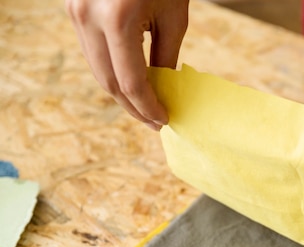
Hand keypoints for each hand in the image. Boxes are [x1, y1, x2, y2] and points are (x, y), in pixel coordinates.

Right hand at [66, 0, 188, 129]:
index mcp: (118, 19)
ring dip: (121, 93)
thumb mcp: (174, 18)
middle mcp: (88, 17)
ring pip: (96, 70)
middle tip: (154, 120)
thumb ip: (165, 58)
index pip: (132, 82)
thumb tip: (161, 92)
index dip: (149, 107)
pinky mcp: (72, 8)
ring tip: (145, 106)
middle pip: (108, 83)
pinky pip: (91, 51)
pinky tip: (131, 81)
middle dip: (134, 107)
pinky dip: (111, 71)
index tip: (164, 120)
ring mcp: (75, 12)